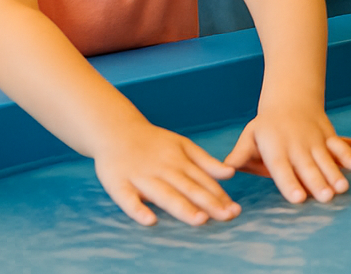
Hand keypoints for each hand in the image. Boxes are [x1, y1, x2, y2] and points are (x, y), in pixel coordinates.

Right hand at [92, 120, 238, 226]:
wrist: (115, 129)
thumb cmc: (153, 143)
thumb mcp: (182, 145)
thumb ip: (205, 162)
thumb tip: (230, 174)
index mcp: (179, 161)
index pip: (203, 181)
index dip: (219, 196)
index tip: (235, 211)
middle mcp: (163, 169)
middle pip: (188, 188)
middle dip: (209, 203)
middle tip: (228, 216)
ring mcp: (141, 177)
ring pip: (164, 195)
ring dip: (182, 208)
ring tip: (200, 220)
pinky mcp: (118, 184)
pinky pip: (128, 200)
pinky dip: (138, 209)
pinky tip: (150, 221)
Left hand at [226, 101, 350, 204]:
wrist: (291, 97)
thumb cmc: (267, 125)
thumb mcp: (250, 135)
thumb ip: (240, 154)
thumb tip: (224, 169)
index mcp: (275, 148)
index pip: (282, 169)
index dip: (289, 184)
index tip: (297, 198)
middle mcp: (296, 145)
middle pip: (307, 167)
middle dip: (317, 183)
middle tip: (325, 198)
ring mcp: (314, 140)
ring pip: (325, 159)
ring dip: (334, 174)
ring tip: (342, 189)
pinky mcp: (328, 135)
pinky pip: (339, 145)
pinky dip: (348, 154)